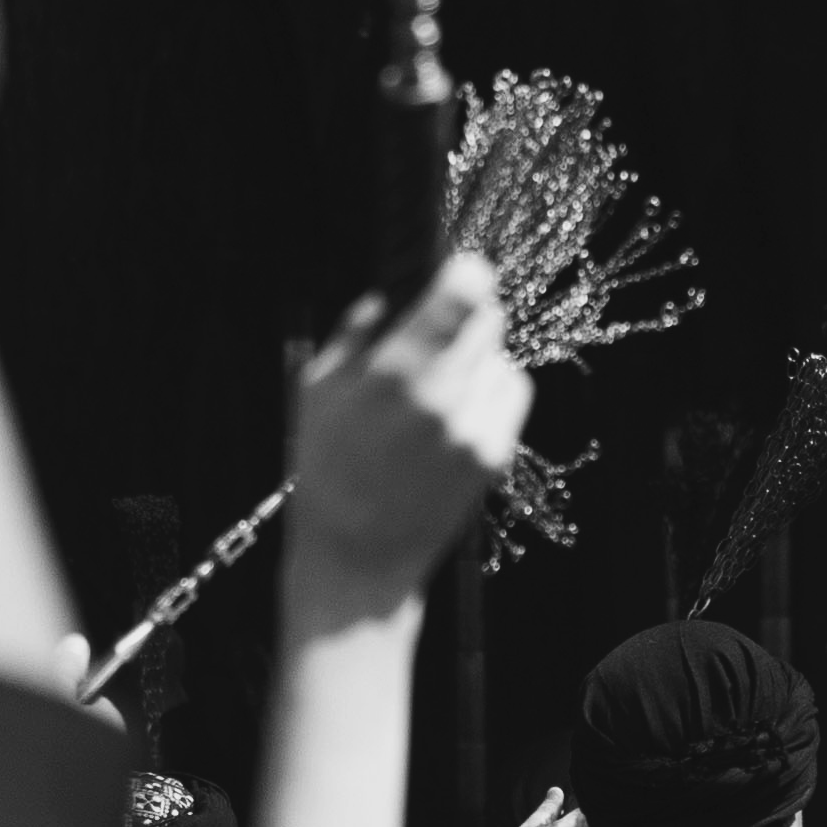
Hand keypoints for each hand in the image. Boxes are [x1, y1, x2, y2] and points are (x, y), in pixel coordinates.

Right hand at [278, 257, 534, 614]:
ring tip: (439, 383)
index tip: (466, 267)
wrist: (358, 558)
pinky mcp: (494, 455)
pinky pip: (510, 394)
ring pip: (501, 358)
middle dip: (468, 315)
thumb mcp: (316, 394)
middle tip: (442, 329)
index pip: (457, 301)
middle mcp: (442, 400)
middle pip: (487, 322)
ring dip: (479, 356)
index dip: (468, 274)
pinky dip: (492, 390)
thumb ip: (353, 335)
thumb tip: (387, 297)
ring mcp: (473, 431)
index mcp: (392, 376)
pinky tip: (456, 409)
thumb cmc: (326, 471)